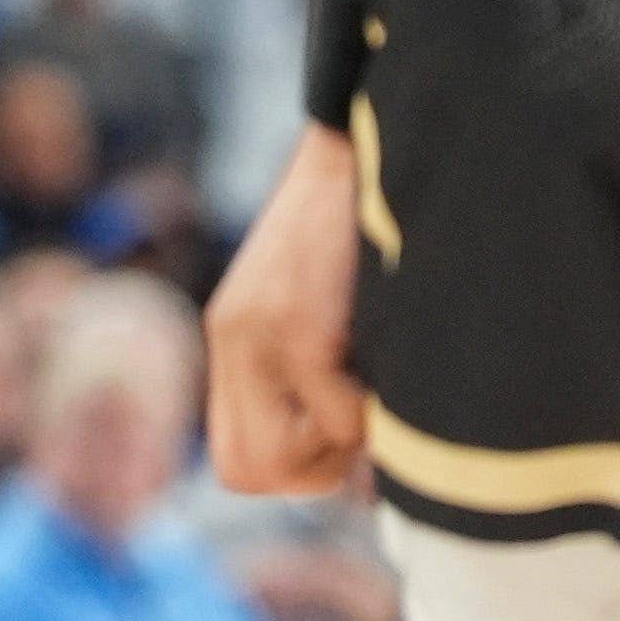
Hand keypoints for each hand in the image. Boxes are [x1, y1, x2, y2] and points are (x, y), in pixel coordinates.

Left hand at [206, 125, 369, 496]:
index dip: (295, 470)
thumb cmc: (370, 229)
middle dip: (313, 473)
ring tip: (377, 390)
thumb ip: (315, 372)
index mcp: (231, 340)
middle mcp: (230, 341)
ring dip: (343, 448)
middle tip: (363, 425)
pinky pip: (335, 418)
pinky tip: (390, 357)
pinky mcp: (294, 326)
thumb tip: (352, 459)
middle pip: (245, 474)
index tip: (345, 438)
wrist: (368, 146)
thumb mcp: (324, 304)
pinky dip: (374, 411)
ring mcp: (255, 336)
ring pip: (282, 460)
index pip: (234, 461)